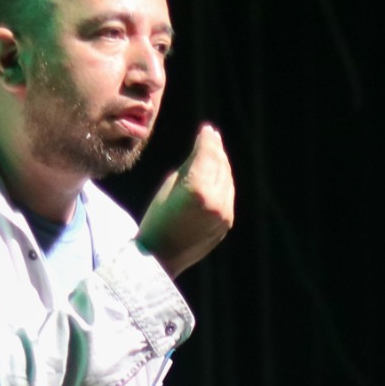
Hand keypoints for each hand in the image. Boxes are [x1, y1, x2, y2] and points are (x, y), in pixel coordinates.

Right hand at [136, 124, 234, 278]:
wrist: (161, 257)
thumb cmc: (157, 218)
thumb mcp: (169, 185)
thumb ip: (190, 165)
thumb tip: (203, 147)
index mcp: (198, 190)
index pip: (208, 156)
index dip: (207, 140)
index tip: (207, 129)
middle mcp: (216, 202)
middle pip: (220, 166)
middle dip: (216, 150)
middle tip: (211, 136)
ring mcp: (224, 214)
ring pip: (227, 180)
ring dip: (221, 164)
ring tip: (214, 151)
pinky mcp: (226, 223)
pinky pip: (227, 196)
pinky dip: (223, 182)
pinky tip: (216, 174)